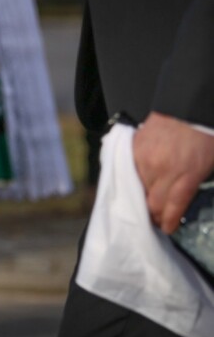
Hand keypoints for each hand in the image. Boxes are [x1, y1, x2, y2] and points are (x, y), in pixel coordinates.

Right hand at [133, 112, 213, 233]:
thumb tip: (181, 204)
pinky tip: (142, 181)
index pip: (172, 208)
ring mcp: (144, 159)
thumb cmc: (205, 138)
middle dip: (155, 215)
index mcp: (185, 175)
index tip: (167, 229)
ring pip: (138, 189)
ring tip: (148, 201)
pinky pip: (130, 172)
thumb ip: (194, 185)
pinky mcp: (133, 149)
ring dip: (143, 197)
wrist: (187, 107)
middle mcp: (162, 170)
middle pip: (152, 203)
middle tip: (158, 219)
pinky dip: (135, 179)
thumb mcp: (209, 165)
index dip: (168, 222)